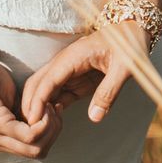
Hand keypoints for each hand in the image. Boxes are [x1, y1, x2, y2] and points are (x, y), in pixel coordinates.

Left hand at [0, 49, 62, 158]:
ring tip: (49, 107)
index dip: (47, 133)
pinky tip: (44, 105)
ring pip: (35, 149)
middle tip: (55, 111)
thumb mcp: (6, 99)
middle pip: (36, 153)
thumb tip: (38, 117)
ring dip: (50, 128)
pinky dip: (43, 123)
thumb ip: (20, 112)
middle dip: (53, 134)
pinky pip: (29, 135)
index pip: (31, 150)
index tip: (52, 111)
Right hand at [21, 21, 149, 125]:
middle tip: (29, 129)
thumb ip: (109, 92)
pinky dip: (49, 108)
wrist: (132, 32)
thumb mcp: (123, 68)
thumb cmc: (128, 45)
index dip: (38, 101)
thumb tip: (95, 117)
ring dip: (37, 107)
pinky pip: (56, 95)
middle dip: (30, 105)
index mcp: (73, 57)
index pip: (47, 81)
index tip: (32, 121)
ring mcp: (68, 72)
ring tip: (36, 130)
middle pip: (37, 84)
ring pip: (43, 90)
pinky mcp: (74, 80)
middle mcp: (64, 64)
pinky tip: (50, 123)